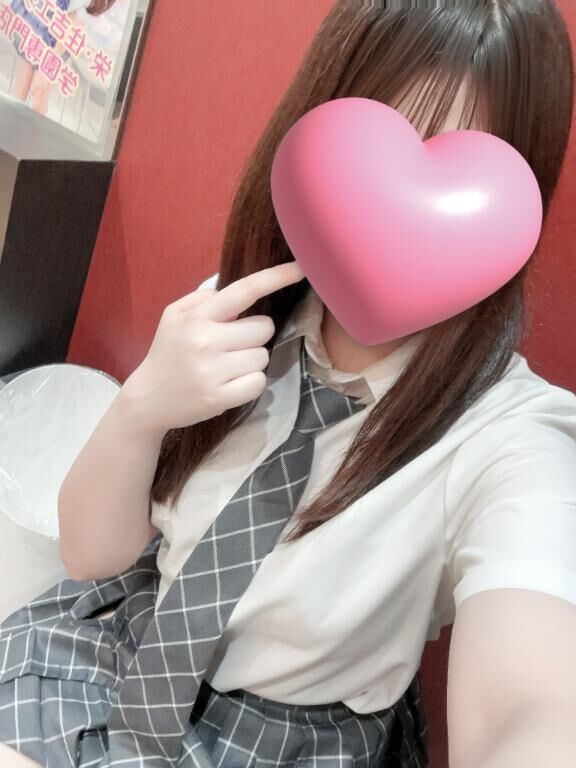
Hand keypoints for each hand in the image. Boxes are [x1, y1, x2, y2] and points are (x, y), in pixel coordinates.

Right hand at [122, 262, 305, 433]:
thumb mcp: (175, 316)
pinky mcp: (220, 398)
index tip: (301, 268)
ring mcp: (212, 372)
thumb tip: (239, 293)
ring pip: (263, 356)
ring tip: (227, 367)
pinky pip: (259, 382)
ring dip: (251, 360)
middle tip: (231, 345)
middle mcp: (205, 341)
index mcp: (197, 317)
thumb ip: (204, 299)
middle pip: (264, 328)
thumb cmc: (168, 352)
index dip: (276, 277)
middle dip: (254, 335)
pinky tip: (230, 384)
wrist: (148, 399)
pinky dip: (250, 383)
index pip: (244, 291)